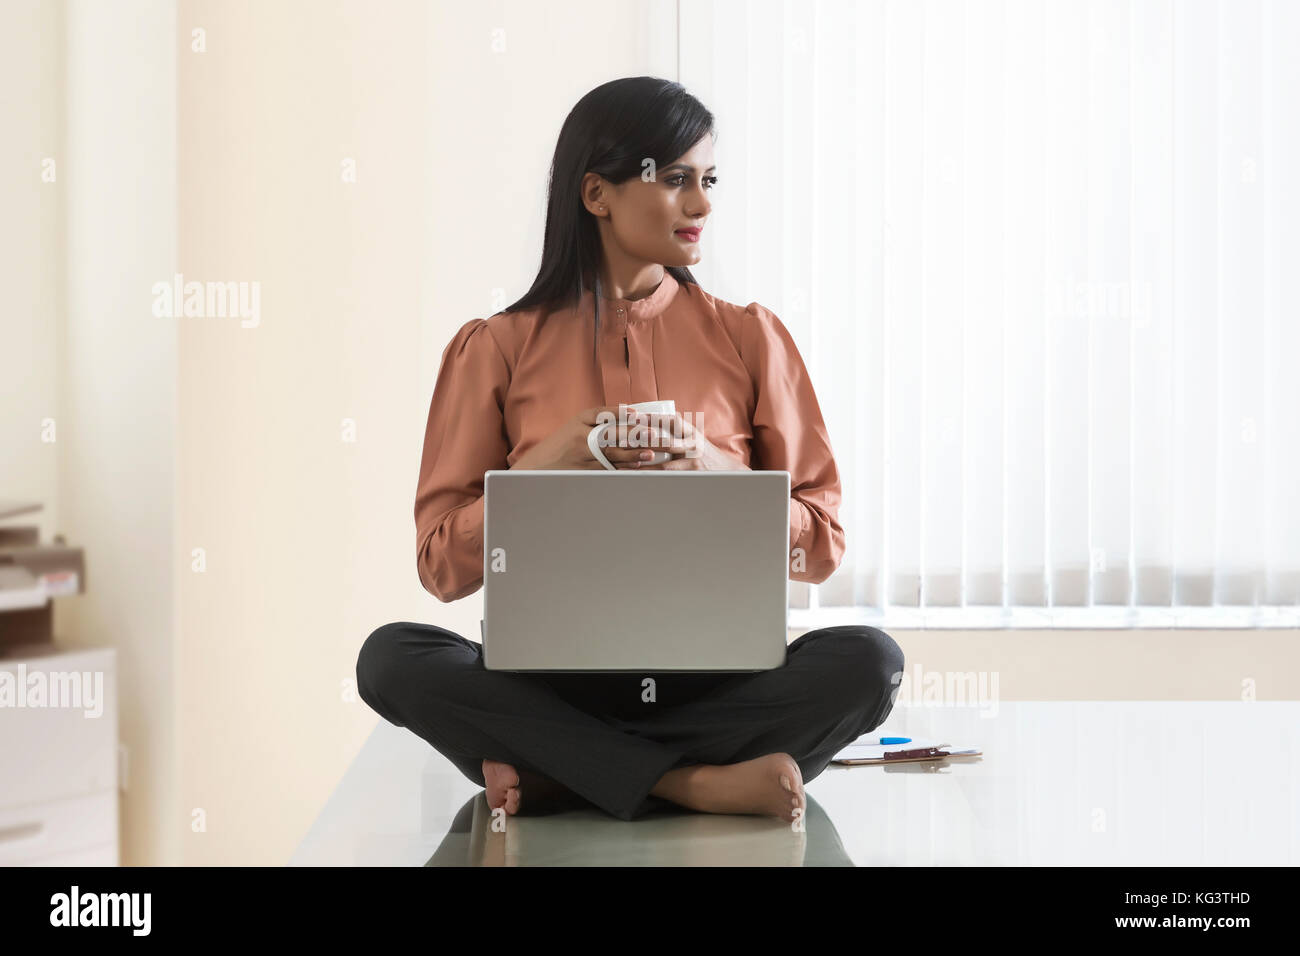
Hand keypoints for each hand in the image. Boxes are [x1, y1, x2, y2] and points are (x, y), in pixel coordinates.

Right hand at [512, 405, 653, 470]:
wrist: (537, 467)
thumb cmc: (562, 445)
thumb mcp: (576, 426)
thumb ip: (600, 422)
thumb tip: (633, 418)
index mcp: (580, 419)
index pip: (603, 413)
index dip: (621, 413)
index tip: (639, 415)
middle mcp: (581, 435)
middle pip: (612, 433)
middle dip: (635, 434)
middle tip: (654, 434)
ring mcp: (582, 455)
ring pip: (612, 453)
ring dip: (633, 454)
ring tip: (651, 453)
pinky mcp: (584, 471)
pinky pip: (608, 469)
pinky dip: (624, 468)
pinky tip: (637, 467)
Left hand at [615, 410, 750, 471]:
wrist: (726, 470)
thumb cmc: (702, 452)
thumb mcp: (692, 437)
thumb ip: (675, 430)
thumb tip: (648, 421)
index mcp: (691, 431)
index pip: (672, 420)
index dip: (654, 417)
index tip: (635, 416)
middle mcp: (693, 443)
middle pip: (666, 440)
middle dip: (645, 439)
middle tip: (624, 438)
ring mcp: (693, 459)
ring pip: (665, 460)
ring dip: (644, 460)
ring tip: (624, 459)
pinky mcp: (691, 473)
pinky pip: (668, 475)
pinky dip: (651, 474)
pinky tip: (637, 474)